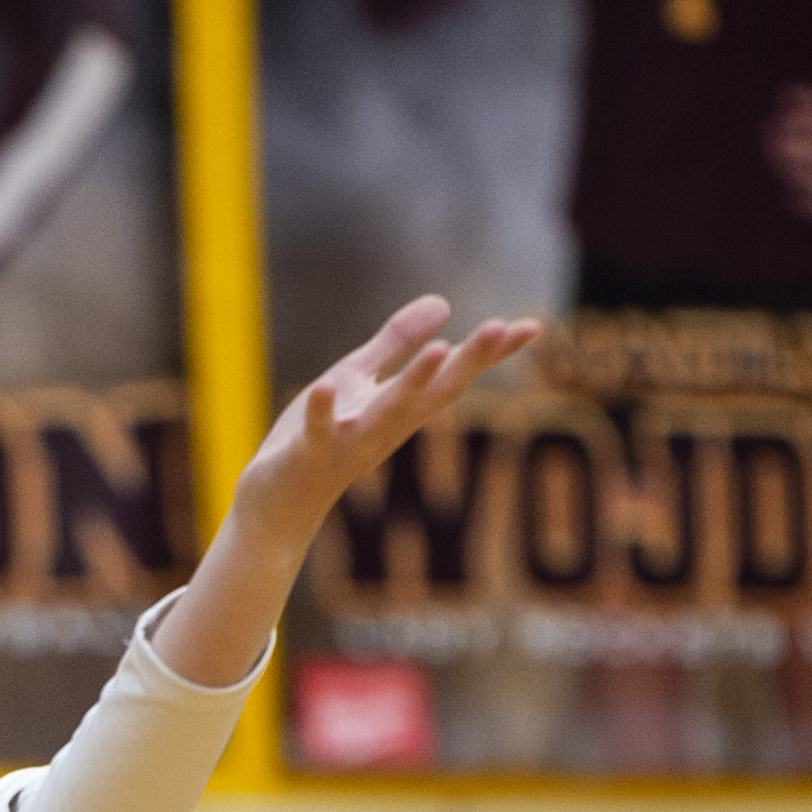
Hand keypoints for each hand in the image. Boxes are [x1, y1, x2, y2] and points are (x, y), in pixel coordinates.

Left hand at [151, 294, 540, 689]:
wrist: (278, 507)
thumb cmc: (322, 440)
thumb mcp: (358, 380)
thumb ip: (397, 344)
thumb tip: (444, 304)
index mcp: (400, 409)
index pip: (453, 376)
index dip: (491, 353)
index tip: (533, 327)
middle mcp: (385, 429)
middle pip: (434, 392)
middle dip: (468, 361)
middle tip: (502, 326)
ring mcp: (350, 444)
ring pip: (387, 413)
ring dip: (414, 383)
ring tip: (441, 350)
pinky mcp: (308, 455)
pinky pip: (318, 433)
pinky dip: (322, 412)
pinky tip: (324, 386)